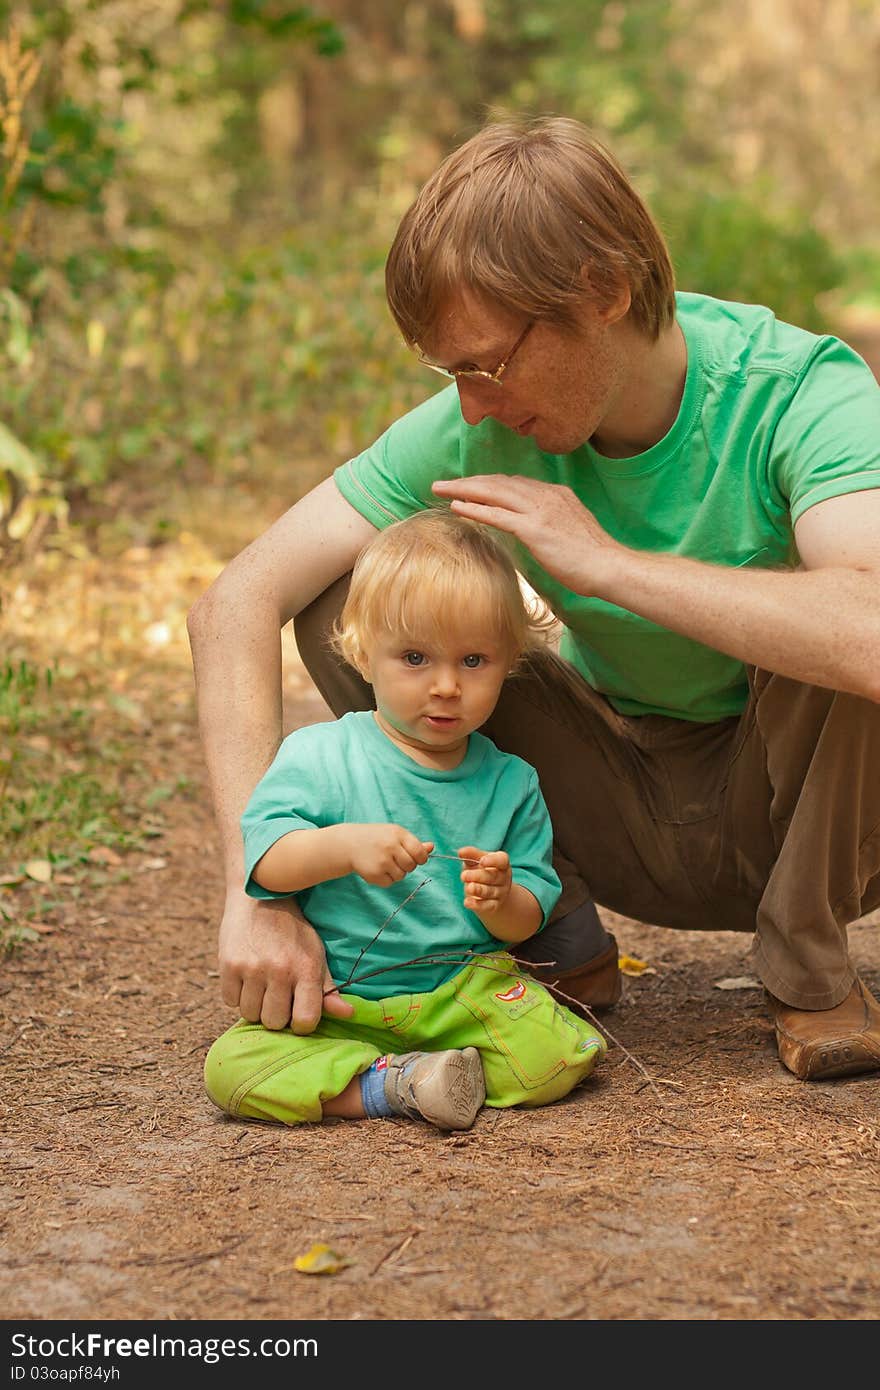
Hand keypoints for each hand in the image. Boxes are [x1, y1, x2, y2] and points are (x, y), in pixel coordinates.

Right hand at [218, 888, 353, 1033]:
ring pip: (250, 1014)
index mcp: (306, 968)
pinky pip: (230, 1001)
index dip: (302, 1024)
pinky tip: (246, 977)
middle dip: (276, 1015)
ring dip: (255, 1005)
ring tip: (261, 984)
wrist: (259, 897)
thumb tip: (348, 1014)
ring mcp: (251, 968)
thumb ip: (328, 988)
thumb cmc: (292, 931)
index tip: (298, 1014)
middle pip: (274, 1022)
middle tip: (277, 995)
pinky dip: (237, 995)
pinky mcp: (228, 965)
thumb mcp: (315, 954)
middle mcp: (279, 970)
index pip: (305, 1021)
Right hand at [346, 823, 433, 885]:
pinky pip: (390, 883)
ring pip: (401, 876)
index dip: (421, 858)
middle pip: (411, 866)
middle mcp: (390, 847)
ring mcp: (382, 861)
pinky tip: (377, 868)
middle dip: (407, 866)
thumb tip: (431, 847)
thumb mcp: (395, 835)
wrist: (349, 844)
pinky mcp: (374, 874)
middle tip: (396, 859)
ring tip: (384, 863)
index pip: (420, 853)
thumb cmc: (377, 838)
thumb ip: (414, 843)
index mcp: (398, 834)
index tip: (416, 858)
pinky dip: (386, 879)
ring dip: (396, 873)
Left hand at [431, 475, 626, 596]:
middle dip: (469, 482)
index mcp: (555, 495)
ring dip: (464, 490)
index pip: (514, 483)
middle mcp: (546, 496)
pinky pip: (497, 514)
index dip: (488, 484)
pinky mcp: (535, 529)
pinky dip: (474, 508)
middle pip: (499, 482)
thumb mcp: (570, 532)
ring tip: (440, 490)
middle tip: (443, 483)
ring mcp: (540, 510)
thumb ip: (551, 525)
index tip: (469, 486)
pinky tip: (456, 506)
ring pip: (494, 492)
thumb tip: (537, 533)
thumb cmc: (594, 558)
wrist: (610, 566)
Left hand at [459, 846, 511, 915]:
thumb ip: (470, 855)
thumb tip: (460, 852)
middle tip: (464, 876)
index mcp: (502, 864)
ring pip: (489, 891)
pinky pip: (486, 906)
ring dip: (478, 889)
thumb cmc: (481, 871)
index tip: (482, 861)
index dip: (492, 861)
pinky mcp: (494, 906)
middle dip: (478, 876)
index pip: (501, 860)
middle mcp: (504, 878)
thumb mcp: (477, 861)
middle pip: (493, 877)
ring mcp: (500, 893)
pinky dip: (476, 904)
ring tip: (468, 888)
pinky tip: (467, 902)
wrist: (488, 893)